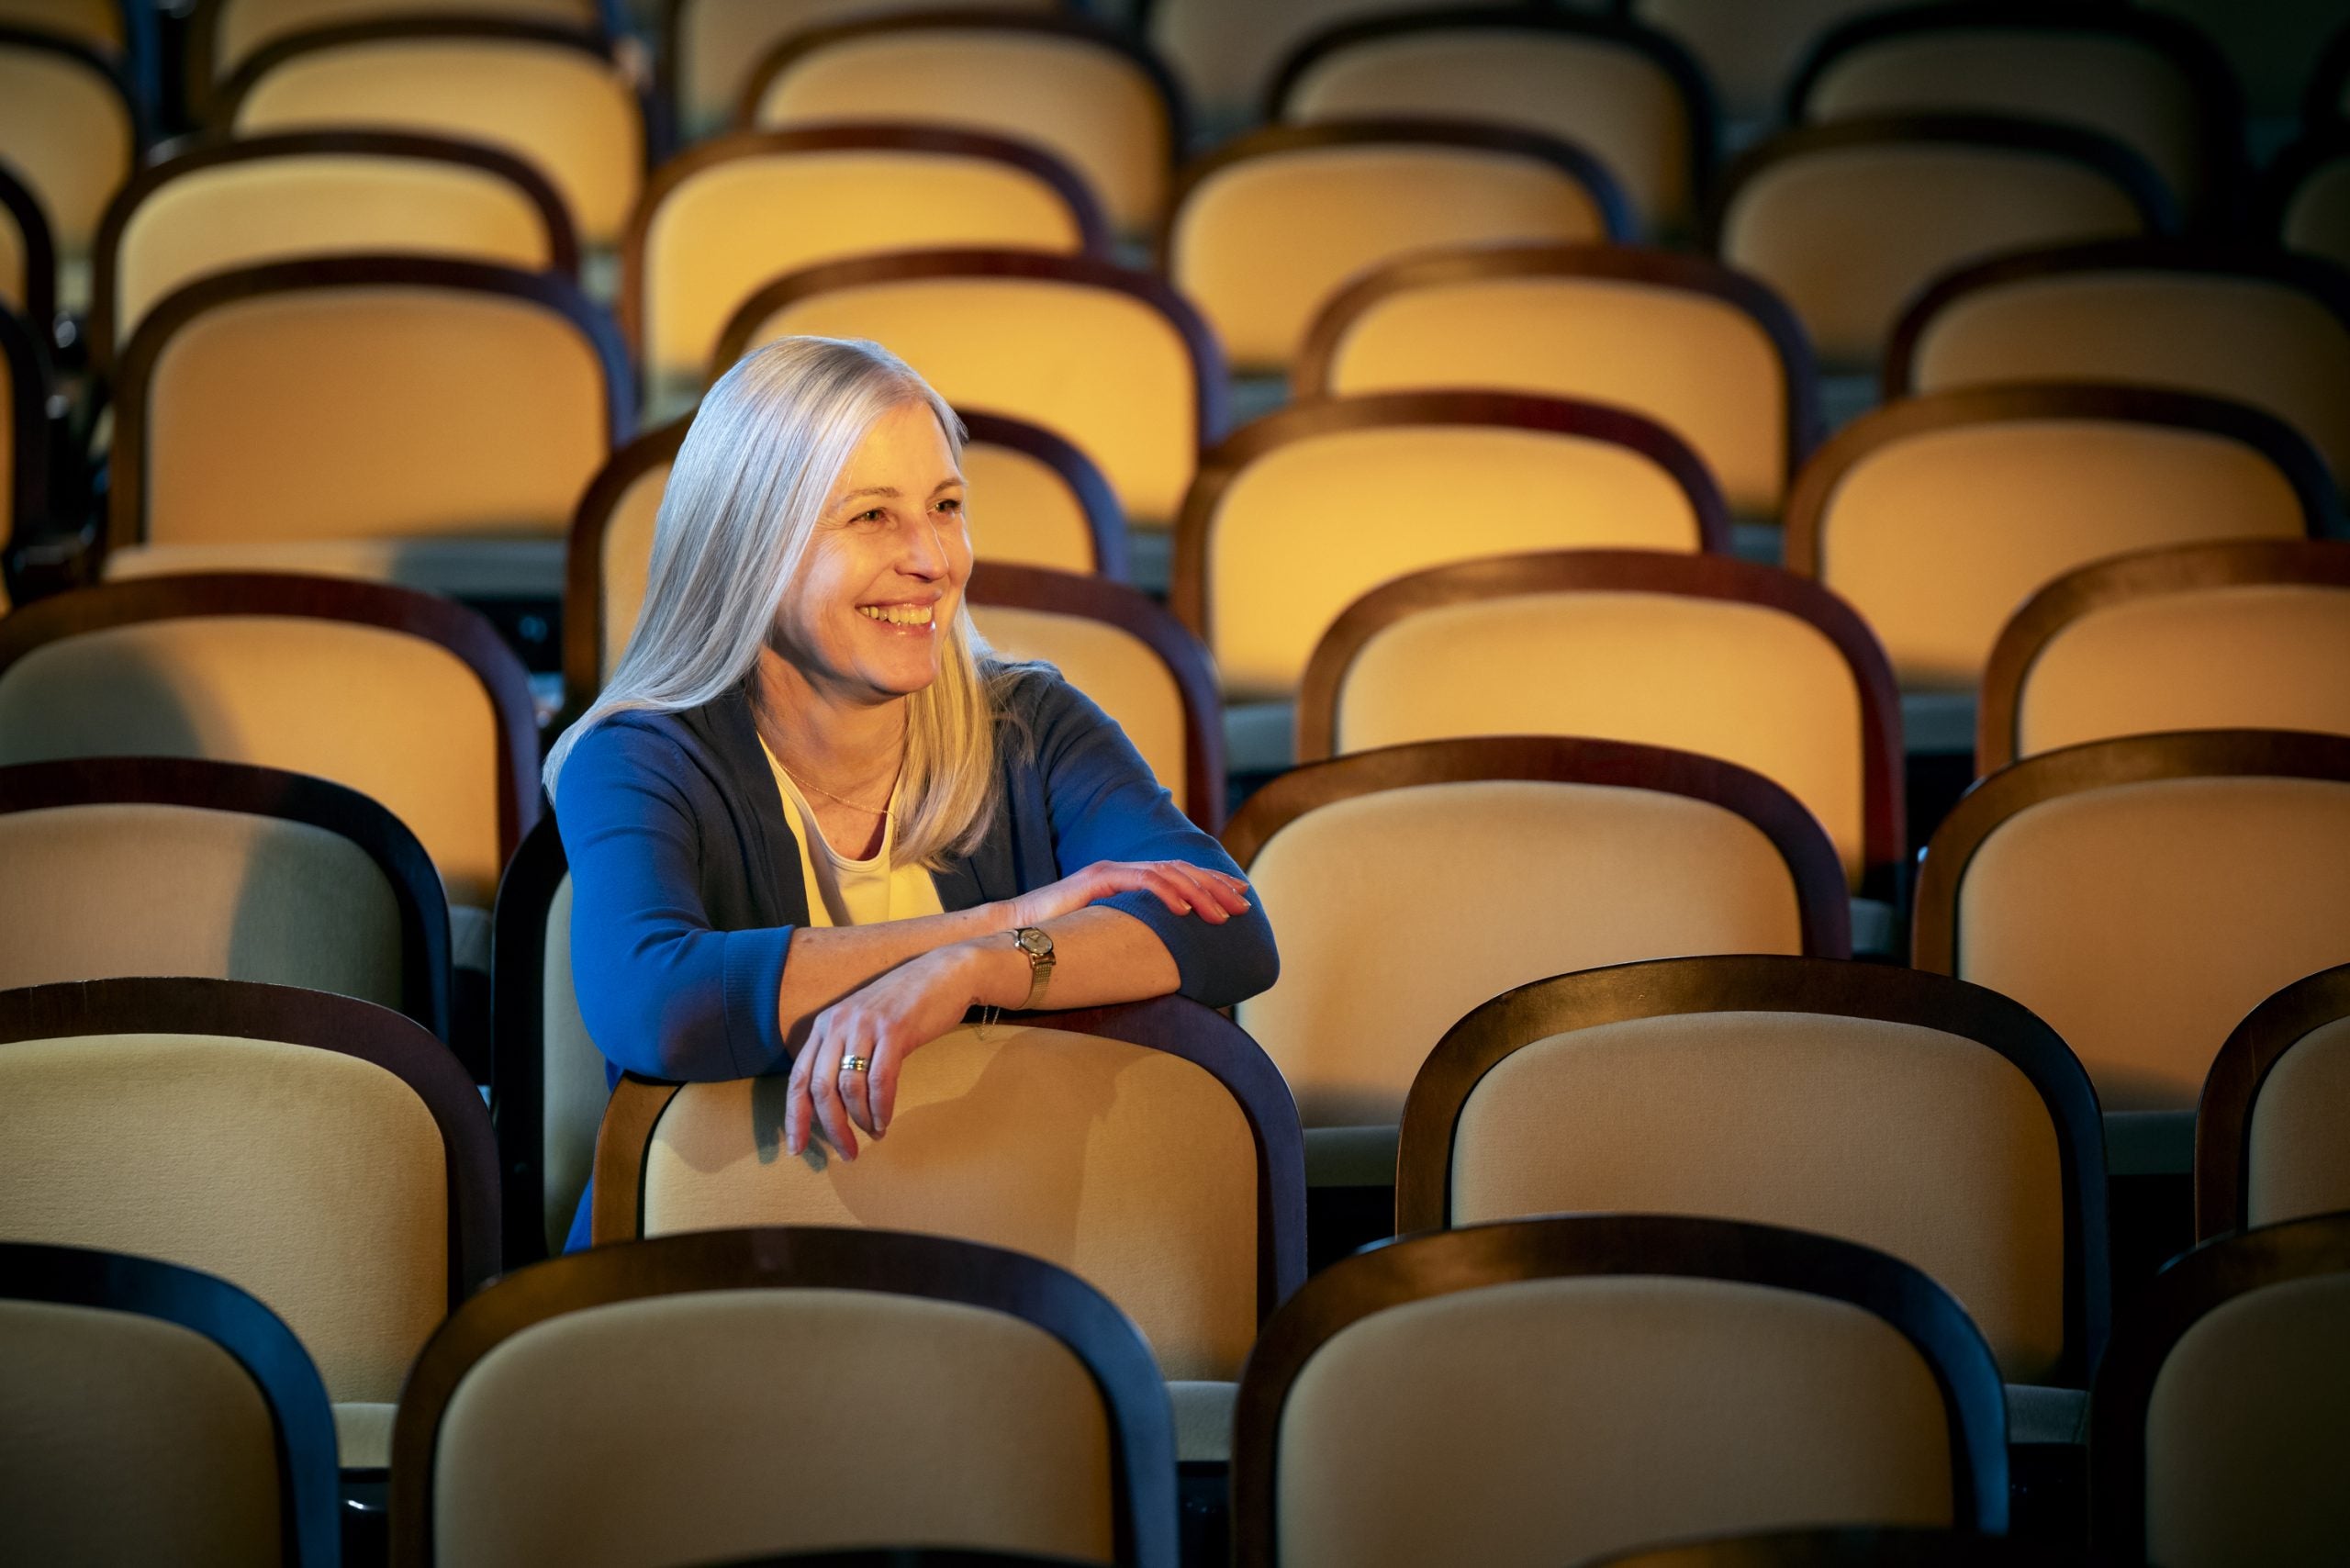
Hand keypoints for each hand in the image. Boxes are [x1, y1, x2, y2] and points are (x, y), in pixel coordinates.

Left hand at [783, 944, 985, 1159]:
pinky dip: (881, 1108)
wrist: (944, 973)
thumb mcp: (862, 1024)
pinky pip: (880, 1080)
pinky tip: (885, 1121)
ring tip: (873, 1134)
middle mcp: (838, 1024)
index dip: (795, 1117)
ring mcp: (865, 1026)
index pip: (798, 1078)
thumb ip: (844, 1054)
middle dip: (832, 1128)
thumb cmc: (905, 1005)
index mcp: (825, 1025)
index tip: (798, 1148)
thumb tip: (835, 1105)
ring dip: (860, 1120)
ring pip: (849, 1088)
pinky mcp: (893, 1030)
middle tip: (846, 1153)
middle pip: (820, 1089)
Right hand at [1001, 860, 1252, 929]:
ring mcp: (1108, 870)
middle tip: (1244, 905)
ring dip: (1200, 892)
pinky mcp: (1095, 879)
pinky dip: (1167, 892)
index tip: (1239, 897)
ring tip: (1223, 913)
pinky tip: (1186, 908)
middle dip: (1216, 886)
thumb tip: (1164, 954)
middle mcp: (1121, 868)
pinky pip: (1139, 881)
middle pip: (1181, 871)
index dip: (1211, 883)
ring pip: (1166, 874)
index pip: (1179, 876)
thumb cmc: (1058, 940)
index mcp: (1127, 879)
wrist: (1014, 934)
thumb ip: (1134, 933)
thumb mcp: (1108, 935)